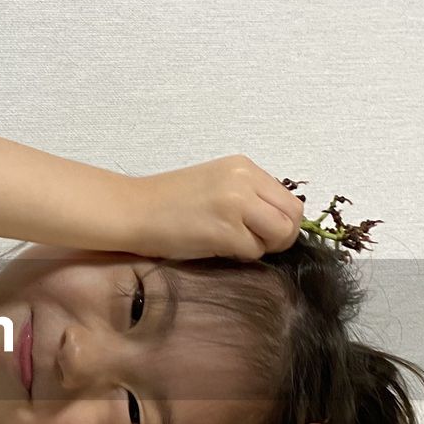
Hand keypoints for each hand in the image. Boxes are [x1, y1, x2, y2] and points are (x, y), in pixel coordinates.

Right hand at [133, 155, 304, 261]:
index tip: (257, 231)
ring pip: (280, 235)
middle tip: (251, 243)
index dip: (280, 222)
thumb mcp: (215, 185)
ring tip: (230, 244)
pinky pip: (253, 251)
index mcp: (243, 167)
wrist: (131, 212)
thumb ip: (248, 195)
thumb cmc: (166, 205)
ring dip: (260, 247)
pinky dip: (239, 256)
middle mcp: (244, 180)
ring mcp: (236, 204)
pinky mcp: (226, 230)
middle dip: (278, 237)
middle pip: (292, 217)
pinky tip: (213, 247)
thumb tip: (277, 223)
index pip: (289, 200)